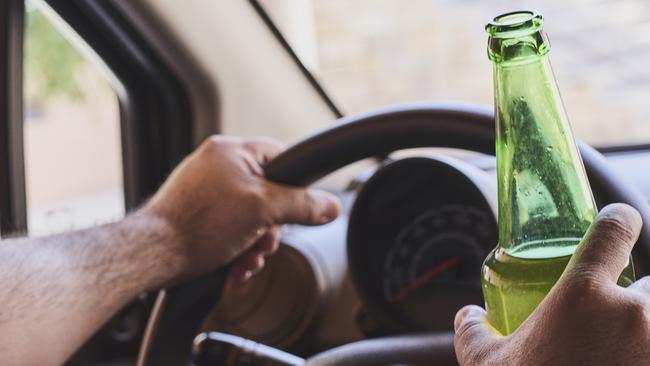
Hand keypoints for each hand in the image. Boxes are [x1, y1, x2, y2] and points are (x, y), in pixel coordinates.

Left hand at [143, 136, 340, 281]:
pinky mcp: (197, 213)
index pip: (282, 157)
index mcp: (231, 151)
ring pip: (250, 215)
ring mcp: (205, 189)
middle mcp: (217, 165)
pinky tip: (234, 262)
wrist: (153, 254)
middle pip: (268, 192)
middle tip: (263, 240)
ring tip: (245, 257)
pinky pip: (231, 226)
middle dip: (271, 225)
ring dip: (256, 241)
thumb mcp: (262, 210)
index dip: (295, 185)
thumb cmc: (197, 225)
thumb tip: (330, 206)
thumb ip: (302, 204)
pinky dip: (238, 246)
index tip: (296, 207)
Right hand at [454, 203, 649, 364]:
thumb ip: (473, 331)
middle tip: (609, 323)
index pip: (614, 230)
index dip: (618, 219)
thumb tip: (468, 317)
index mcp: (585, 294)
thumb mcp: (486, 365)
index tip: (618, 221)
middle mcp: (635, 314)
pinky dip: (644, 351)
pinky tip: (625, 363)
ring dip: (643, 329)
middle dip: (634, 298)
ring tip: (618, 350)